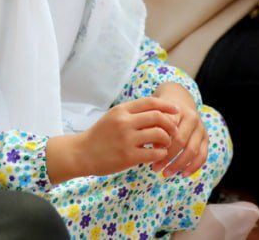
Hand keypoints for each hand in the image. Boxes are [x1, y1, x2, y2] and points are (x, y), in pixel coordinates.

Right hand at [47, 97, 179, 181]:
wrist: (81, 153)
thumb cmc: (100, 135)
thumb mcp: (113, 117)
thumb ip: (131, 113)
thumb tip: (157, 112)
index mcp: (121, 110)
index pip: (150, 102)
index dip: (167, 105)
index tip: (177, 110)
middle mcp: (124, 122)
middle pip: (158, 117)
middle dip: (171, 123)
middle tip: (175, 130)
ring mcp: (127, 139)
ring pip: (159, 135)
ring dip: (167, 139)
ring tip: (166, 144)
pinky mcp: (128, 156)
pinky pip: (154, 153)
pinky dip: (161, 153)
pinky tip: (158, 154)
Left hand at [151, 83, 207, 176]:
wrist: (179, 98)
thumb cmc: (162, 109)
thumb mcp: (154, 112)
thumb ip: (152, 126)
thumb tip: (151, 148)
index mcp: (178, 110)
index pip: (169, 129)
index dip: (160, 143)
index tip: (149, 155)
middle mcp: (192, 118)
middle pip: (181, 141)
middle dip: (167, 157)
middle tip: (155, 168)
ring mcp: (201, 128)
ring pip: (192, 150)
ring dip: (179, 165)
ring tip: (166, 173)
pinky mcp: (206, 137)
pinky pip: (203, 155)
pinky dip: (193, 167)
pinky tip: (183, 174)